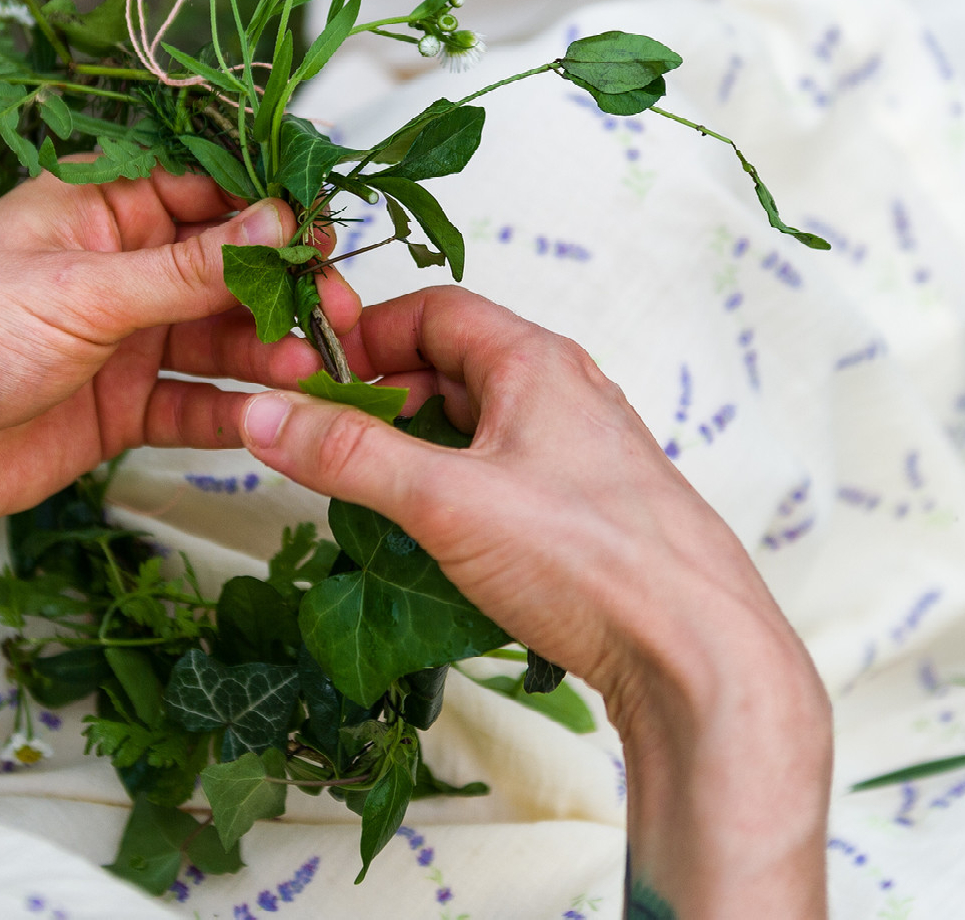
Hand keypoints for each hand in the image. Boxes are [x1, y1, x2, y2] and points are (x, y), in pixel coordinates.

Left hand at [0, 167, 357, 728]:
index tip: (322, 229)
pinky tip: (274, 410)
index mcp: (90, 207)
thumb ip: (185, 266)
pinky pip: (193, 401)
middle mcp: (111, 269)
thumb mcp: (77, 290)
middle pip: (222, 268)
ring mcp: (118, 340)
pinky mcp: (119, 408)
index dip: (265, 208)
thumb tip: (277, 224)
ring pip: (216, 336)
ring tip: (313, 363)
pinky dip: (235, 406)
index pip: (200, 189)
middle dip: (281, 288)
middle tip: (335, 309)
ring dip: (266, 350)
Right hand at [229, 287, 830, 919]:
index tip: (310, 380)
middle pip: (453, 365)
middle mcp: (567, 392)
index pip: (433, 310)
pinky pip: (506, 472)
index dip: (365, 336)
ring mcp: (584, 450)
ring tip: (374, 497)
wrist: (700, 654)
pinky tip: (436, 538)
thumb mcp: (445, 501)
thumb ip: (350, 456)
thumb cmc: (589, 560)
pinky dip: (457, 488)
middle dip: (383, 399)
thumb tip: (264, 415)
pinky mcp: (592, 507)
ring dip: (418, 449)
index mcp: (536, 362)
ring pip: (479, 424)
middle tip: (328, 446)